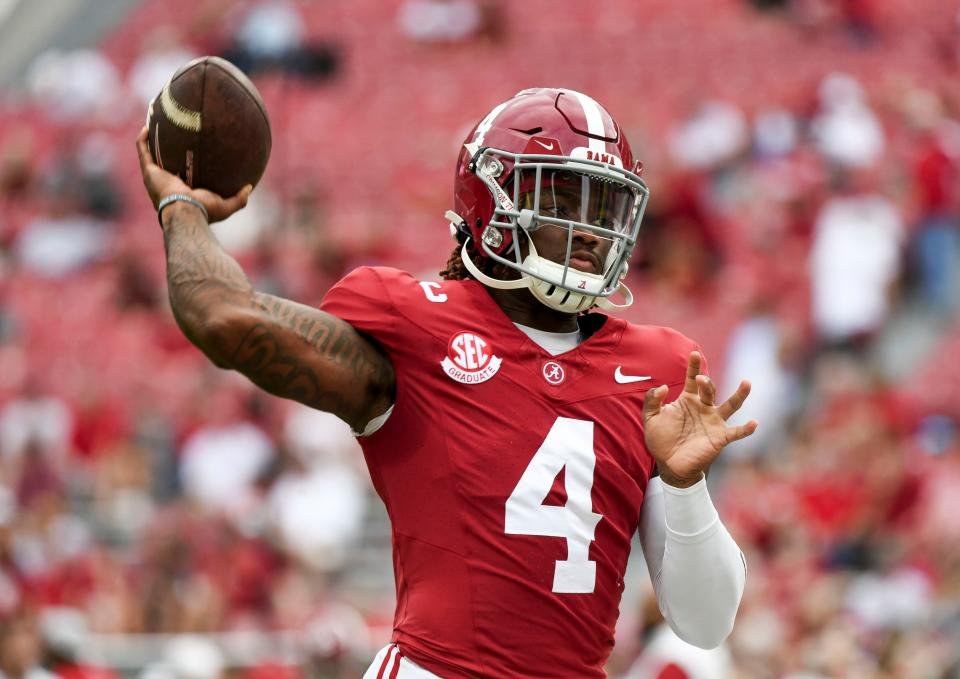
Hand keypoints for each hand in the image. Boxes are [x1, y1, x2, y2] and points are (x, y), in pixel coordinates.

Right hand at [135, 126, 250, 222]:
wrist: (186, 211)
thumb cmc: (204, 211)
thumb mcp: (225, 206)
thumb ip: (239, 199)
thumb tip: (250, 187)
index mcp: (180, 191)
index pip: (180, 175)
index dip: (181, 163)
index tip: (188, 150)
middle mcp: (165, 183)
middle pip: (162, 162)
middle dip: (163, 149)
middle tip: (169, 133)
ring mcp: (154, 177)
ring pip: (148, 154)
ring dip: (149, 140)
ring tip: (154, 123)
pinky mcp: (148, 171)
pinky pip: (142, 150)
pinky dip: (143, 139)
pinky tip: (148, 126)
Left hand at [642, 352, 756, 486]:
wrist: (669, 464)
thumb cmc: (661, 440)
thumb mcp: (650, 418)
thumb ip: (652, 400)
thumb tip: (663, 387)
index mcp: (687, 400)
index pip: (691, 379)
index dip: (693, 366)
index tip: (694, 353)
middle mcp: (703, 407)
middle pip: (710, 389)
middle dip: (706, 383)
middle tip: (700, 379)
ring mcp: (713, 422)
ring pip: (731, 405)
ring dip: (739, 394)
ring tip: (746, 383)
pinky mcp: (720, 438)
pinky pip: (736, 432)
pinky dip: (746, 429)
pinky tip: (754, 423)